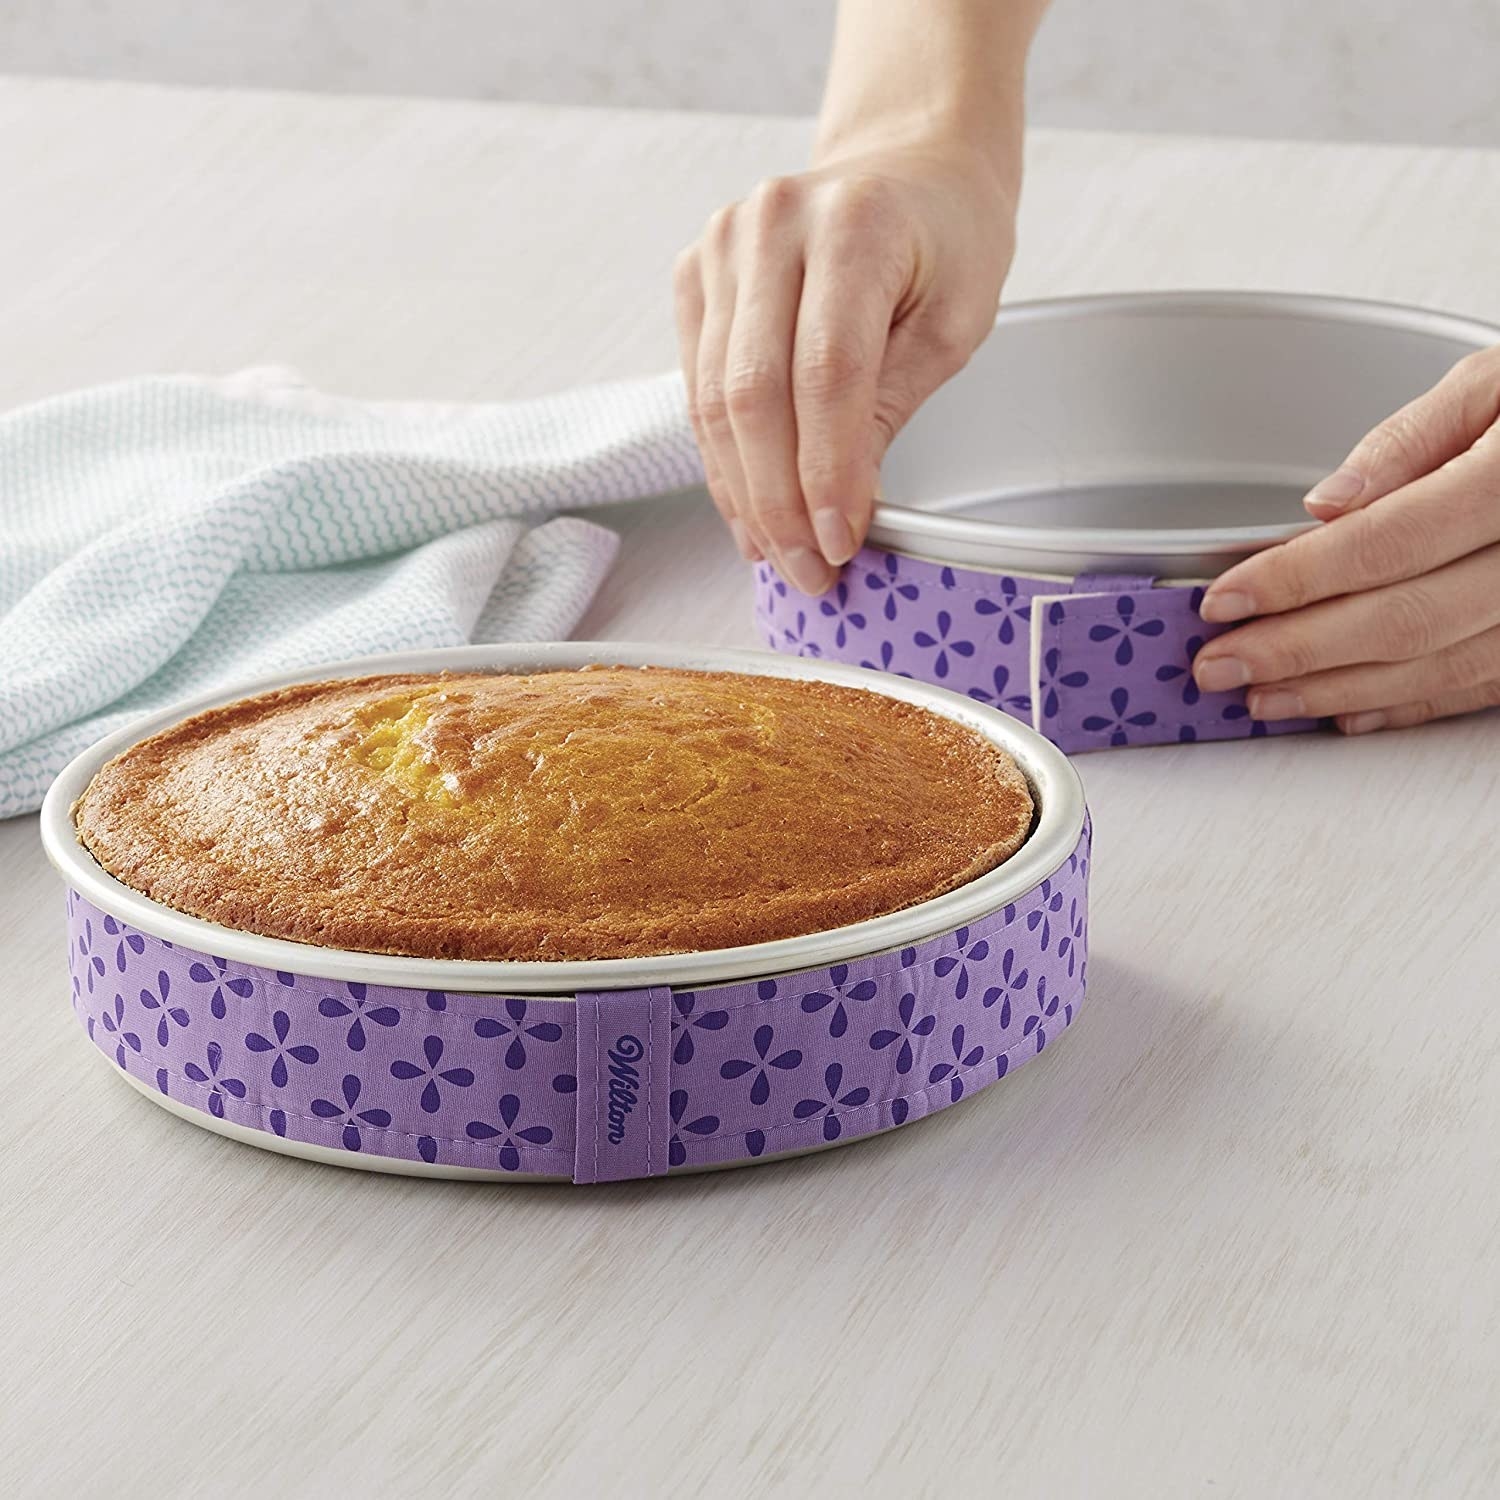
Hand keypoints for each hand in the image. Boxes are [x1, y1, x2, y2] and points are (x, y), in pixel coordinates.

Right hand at [673, 138, 1017, 594]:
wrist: (908, 166)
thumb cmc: (947, 241)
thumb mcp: (956, 321)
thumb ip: (893, 404)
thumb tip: (840, 505)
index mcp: (853, 224)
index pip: (826, 372)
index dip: (827, 471)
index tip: (840, 543)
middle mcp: (771, 224)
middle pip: (755, 393)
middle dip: (779, 500)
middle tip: (807, 571)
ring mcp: (721, 245)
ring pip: (714, 399)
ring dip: (743, 492)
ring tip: (776, 555)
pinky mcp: (695, 275)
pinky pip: (696, 386)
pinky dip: (722, 458)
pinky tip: (747, 510)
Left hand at [1194, 345, 1499, 734]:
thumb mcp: (1493, 382)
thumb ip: (1409, 442)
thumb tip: (1331, 504)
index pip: (1386, 541)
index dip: (1295, 579)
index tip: (1225, 600)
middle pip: (1405, 618)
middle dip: (1298, 650)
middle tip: (1220, 665)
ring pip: (1439, 665)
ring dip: (1339, 690)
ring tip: (1263, 696)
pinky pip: (1481, 686)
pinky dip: (1408, 704)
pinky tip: (1345, 710)